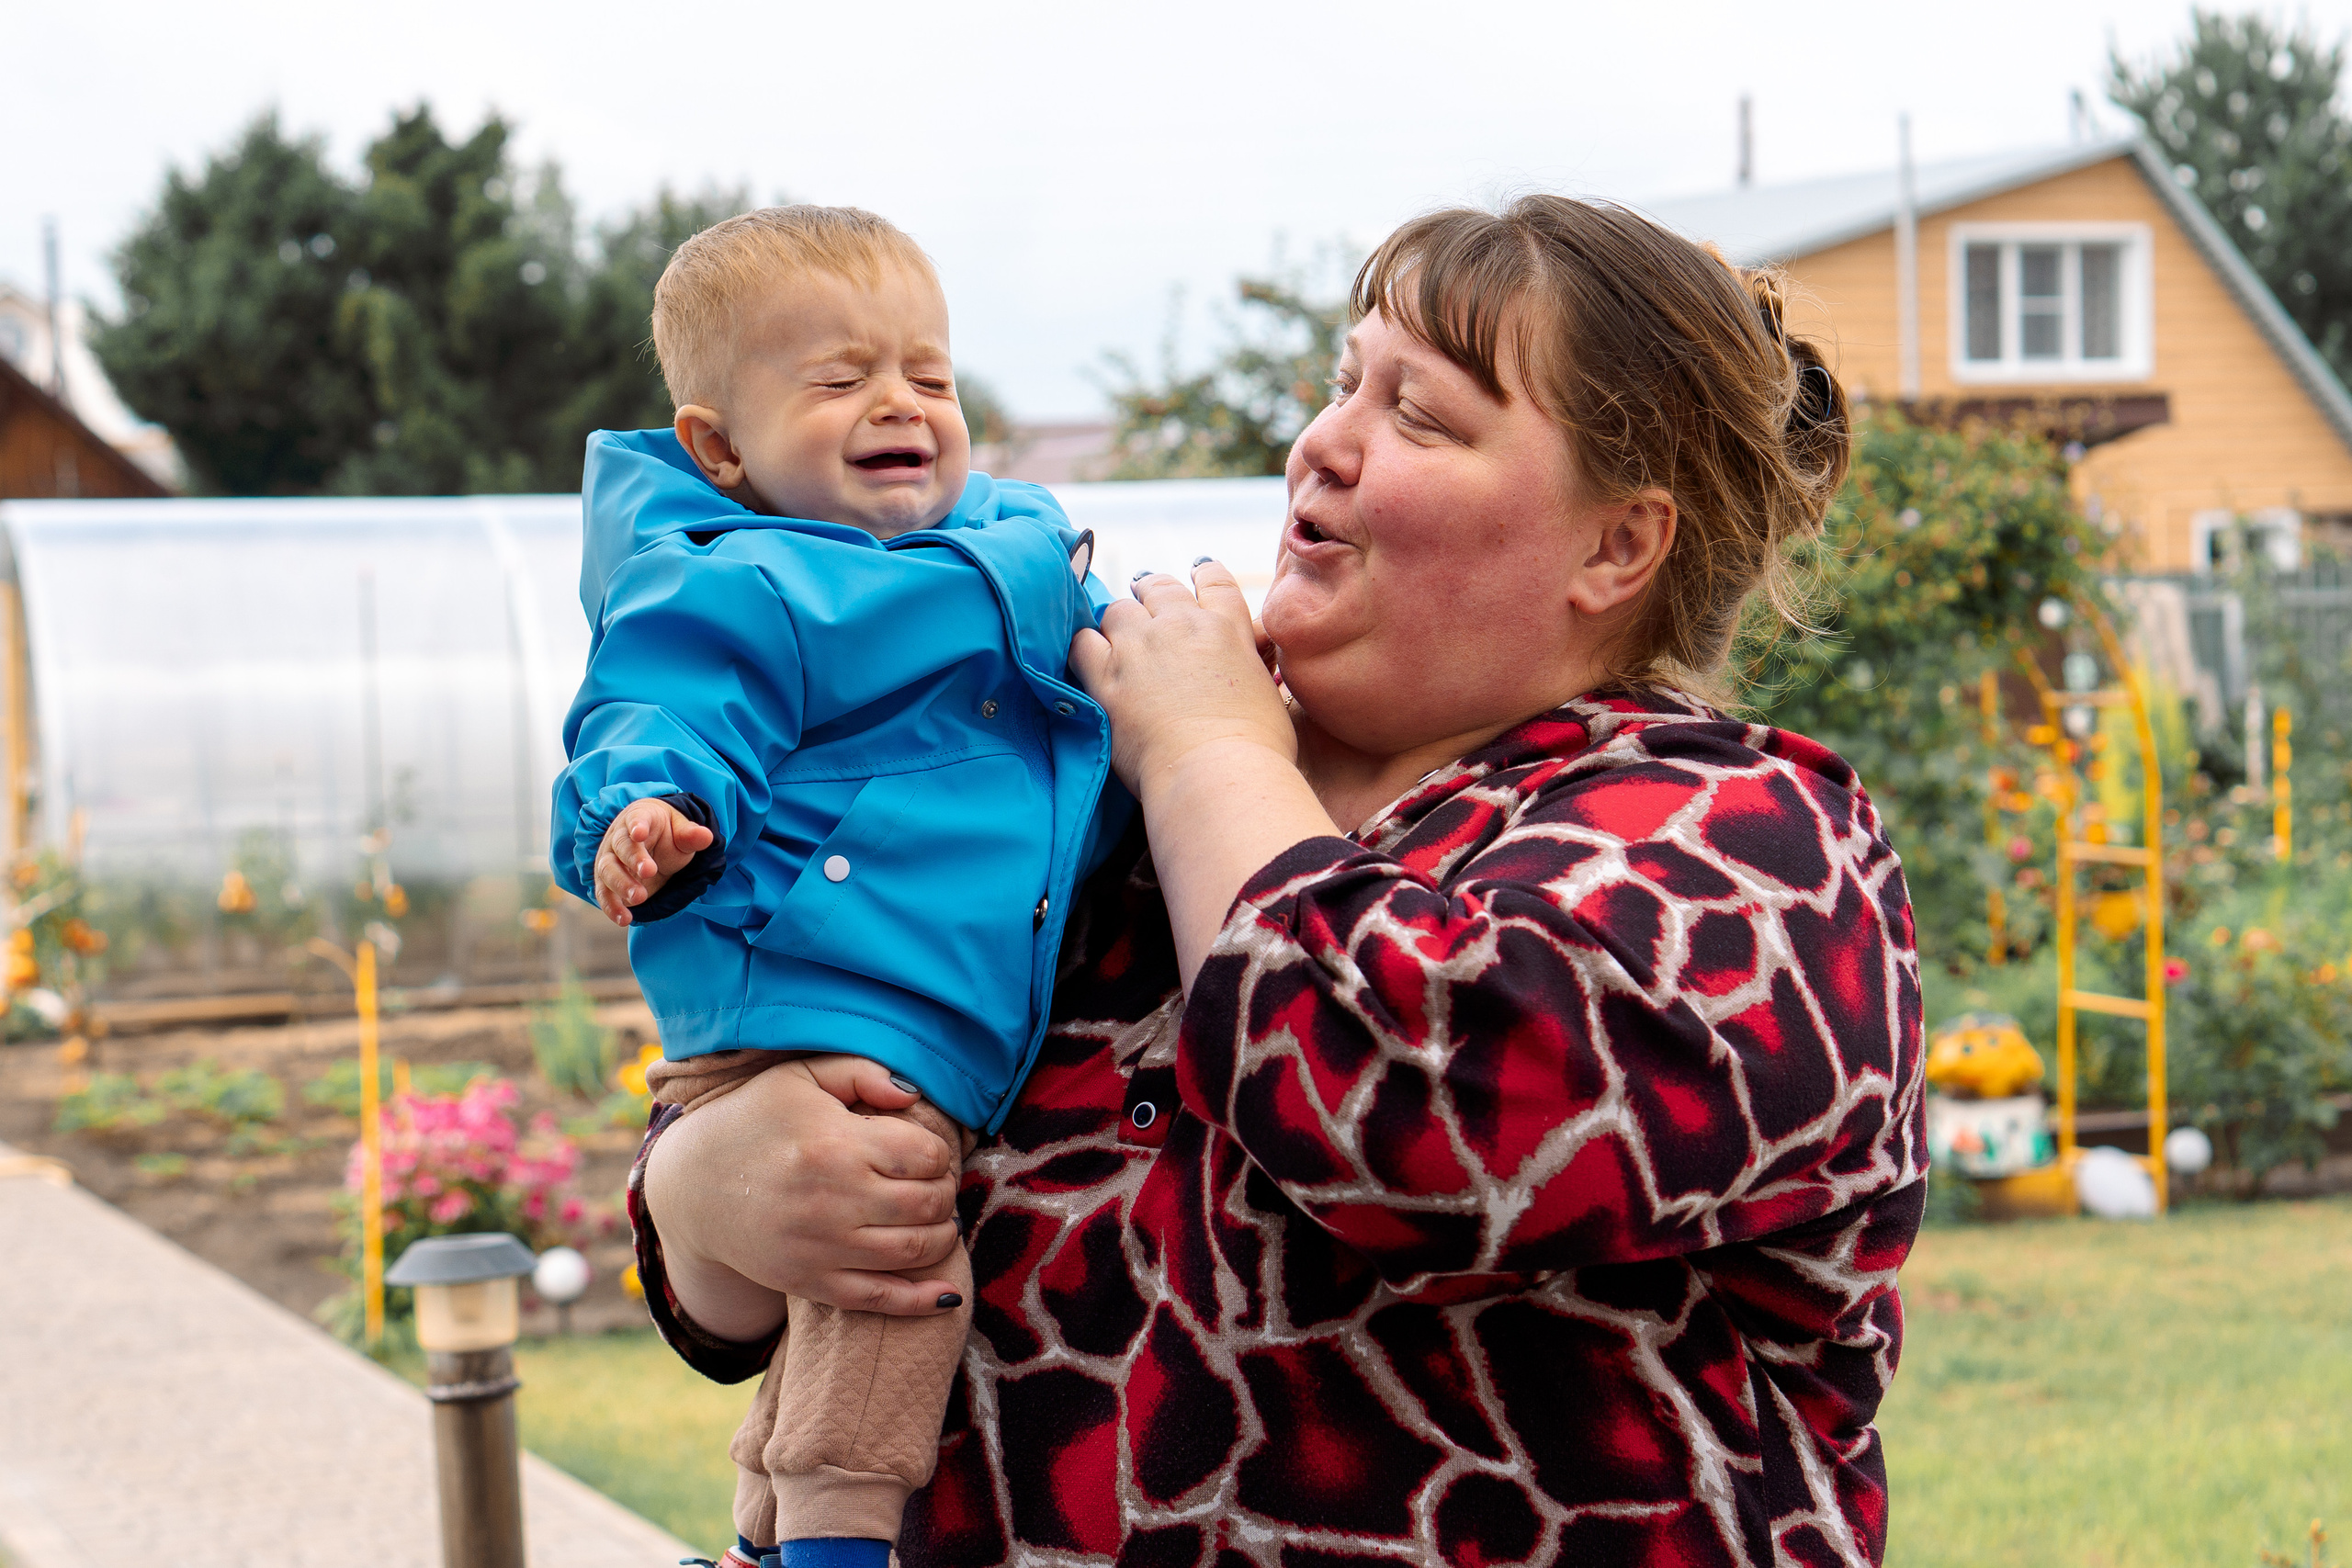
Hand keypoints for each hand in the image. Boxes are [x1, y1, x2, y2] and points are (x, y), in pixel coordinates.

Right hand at [594, 798, 714, 925]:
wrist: (652, 844)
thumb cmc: (667, 835)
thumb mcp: (681, 832)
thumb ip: (691, 836)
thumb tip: (707, 836)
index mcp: (639, 817)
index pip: (636, 818)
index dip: (637, 825)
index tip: (640, 833)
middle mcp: (619, 837)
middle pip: (621, 846)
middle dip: (633, 859)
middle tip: (650, 872)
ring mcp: (609, 858)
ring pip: (608, 870)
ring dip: (621, 885)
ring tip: (639, 898)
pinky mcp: (606, 881)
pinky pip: (604, 893)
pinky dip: (611, 906)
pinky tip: (624, 919)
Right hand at [642, 1056, 963, 1337]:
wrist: (691, 1185)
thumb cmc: (752, 1120)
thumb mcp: (799, 1076)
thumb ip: (862, 1072)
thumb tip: (914, 1096)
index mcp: (835, 1144)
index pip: (926, 1155)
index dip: (938, 1152)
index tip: (925, 1152)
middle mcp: (834, 1199)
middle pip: (929, 1203)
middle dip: (945, 1193)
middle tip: (935, 1185)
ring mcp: (822, 1248)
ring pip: (916, 1250)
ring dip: (941, 1236)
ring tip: (933, 1220)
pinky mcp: (811, 1283)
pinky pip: (880, 1300)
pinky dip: (922, 1301)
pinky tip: (946, 1294)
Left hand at [1068, 560, 1296, 795]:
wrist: (1219, 773)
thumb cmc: (1257, 749)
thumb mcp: (1268, 694)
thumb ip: (1252, 668)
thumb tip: (1250, 662)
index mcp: (1227, 628)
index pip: (1214, 580)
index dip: (1204, 572)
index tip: (1197, 570)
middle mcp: (1181, 626)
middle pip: (1160, 587)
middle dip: (1154, 590)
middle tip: (1148, 597)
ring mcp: (1140, 649)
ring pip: (1119, 610)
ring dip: (1120, 620)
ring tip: (1119, 633)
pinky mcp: (1106, 679)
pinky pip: (1082, 643)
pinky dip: (1085, 646)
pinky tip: (1088, 656)